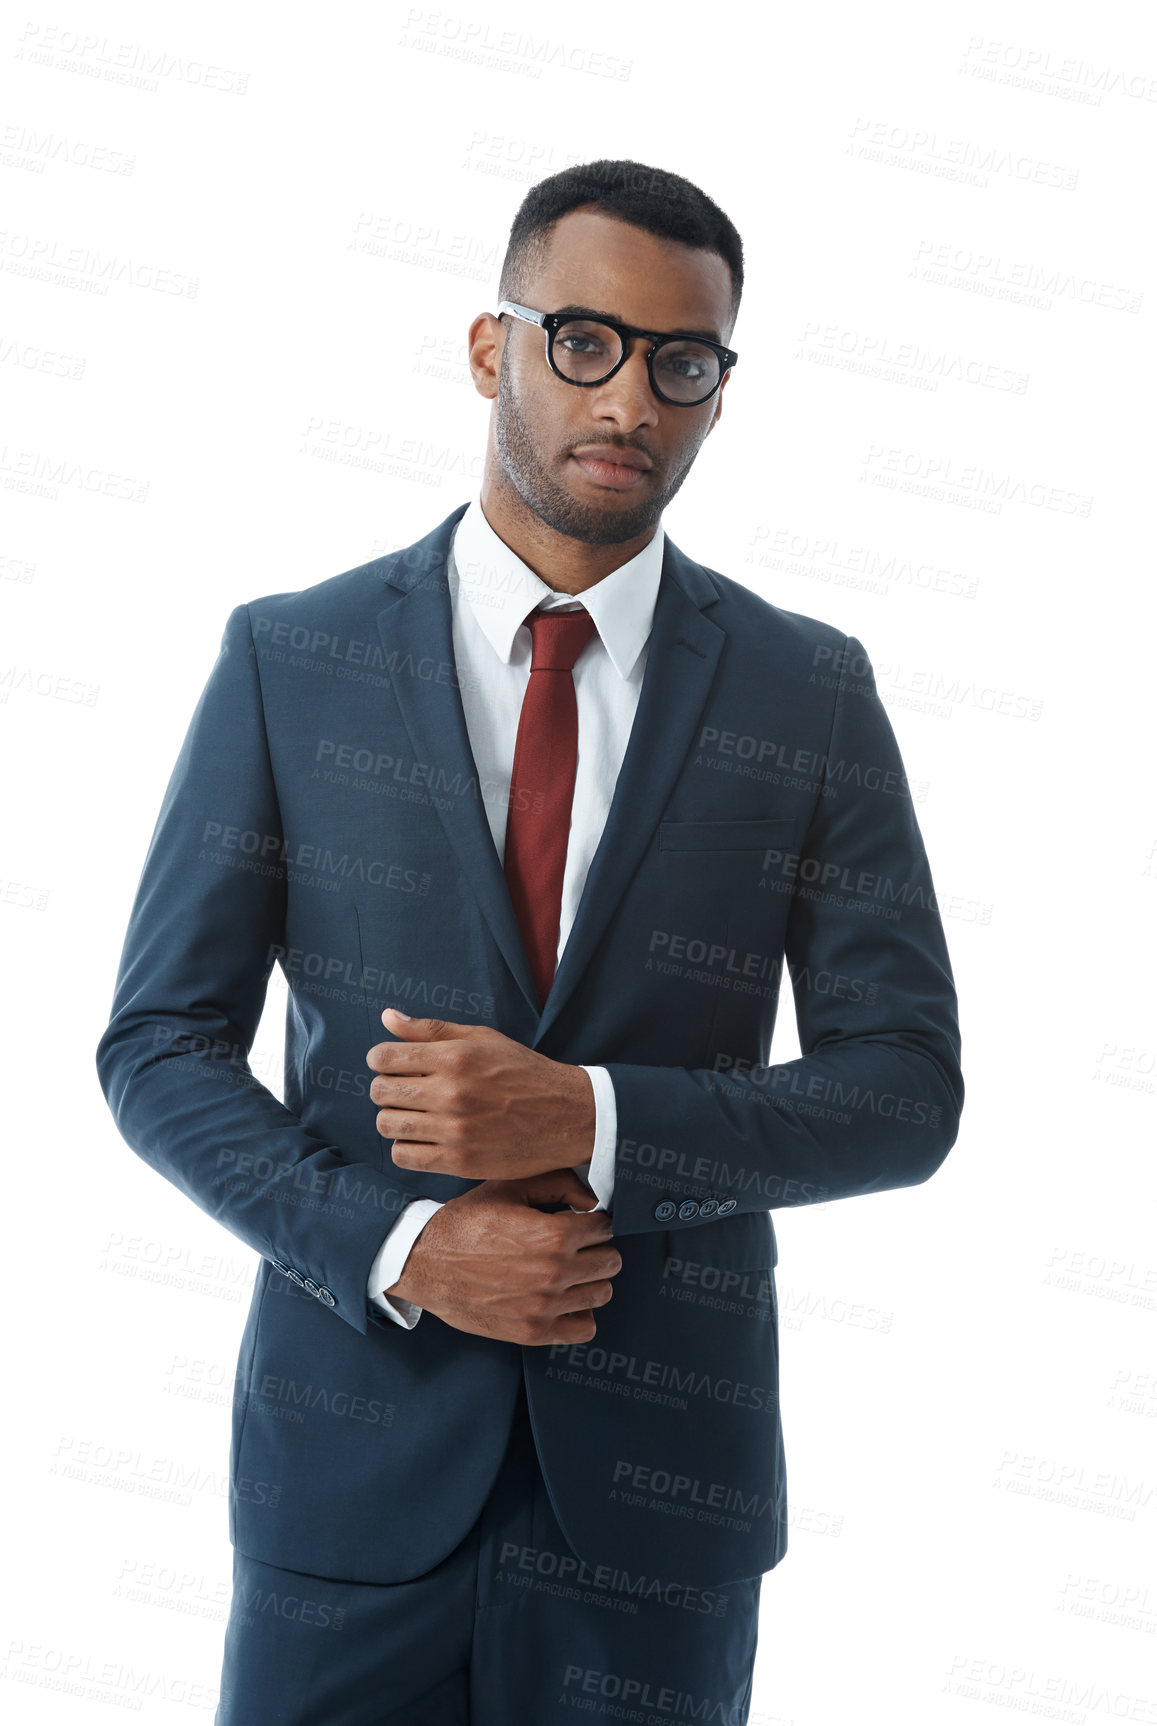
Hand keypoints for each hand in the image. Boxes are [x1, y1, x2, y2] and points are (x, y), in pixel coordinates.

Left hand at [365, 1009, 595, 1180]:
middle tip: (405, 1090)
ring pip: (388, 1125)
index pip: (384, 1058)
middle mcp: (451, 1093)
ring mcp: (454, 1130)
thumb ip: (431, 1030)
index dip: (381, 1059)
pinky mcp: (460, 1161)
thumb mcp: (482, 1039)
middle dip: (386, 1089)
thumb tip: (388, 1017)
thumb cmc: (523, 1072)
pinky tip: (424, 1137)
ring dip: (394, 1118)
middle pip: (381, 1092)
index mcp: (455, 1057)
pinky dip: (406, 1146)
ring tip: (415, 1114)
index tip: (392, 1064)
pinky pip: (404, 1156)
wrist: (567, 1115)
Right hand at [385, 1167, 621, 1345]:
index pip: (605, 1227)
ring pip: (601, 1293)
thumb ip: (559, 1184)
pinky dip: (580, 1313)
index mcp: (553, 1234)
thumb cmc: (466, 1222)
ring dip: (589, 1279)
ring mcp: (544, 1306)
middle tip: (576, 1245)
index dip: (593, 1221)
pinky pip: (584, 1328)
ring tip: (568, 1271)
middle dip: (596, 1249)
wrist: (424, 1261)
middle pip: (610, 1261)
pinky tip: (563, 1299)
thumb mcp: (509, 1187)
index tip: (580, 1223)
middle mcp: (554, 1272)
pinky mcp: (532, 1331)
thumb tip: (592, 1199)